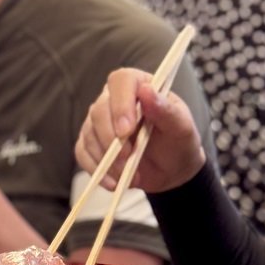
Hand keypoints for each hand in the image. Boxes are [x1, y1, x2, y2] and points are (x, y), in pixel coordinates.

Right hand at [74, 67, 205, 193]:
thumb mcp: (181, 127)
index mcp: (138, 86)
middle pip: (99, 110)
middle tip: (128, 158)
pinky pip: (82, 153)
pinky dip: (96, 170)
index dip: (120, 104)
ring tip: (130, 174)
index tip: (126, 130)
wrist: (171, 168)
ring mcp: (99, 121)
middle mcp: (114, 99)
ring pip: (90, 134)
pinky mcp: (90, 142)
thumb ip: (166, 110)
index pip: (120, 81)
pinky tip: (114, 182)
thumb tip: (147, 91)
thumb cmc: (178, 141)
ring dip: (107, 159)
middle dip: (111, 139)